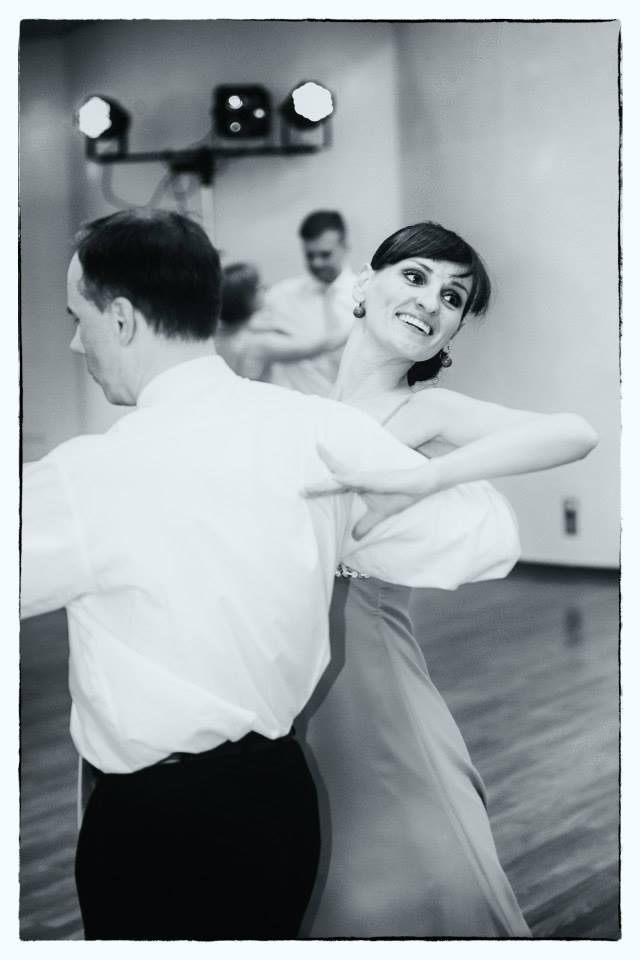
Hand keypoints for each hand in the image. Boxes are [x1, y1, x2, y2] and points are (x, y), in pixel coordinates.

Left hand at [305, 445, 441, 539]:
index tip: (302, 493)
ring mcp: (366, 478)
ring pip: (340, 478)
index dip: (319, 491)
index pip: (334, 488)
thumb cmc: (399, 495)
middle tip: (299, 492)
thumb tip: (355, 537)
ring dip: (325, 484)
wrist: (418, 485)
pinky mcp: (375, 478)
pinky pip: (357, 479)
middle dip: (316, 488)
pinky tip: (336, 478)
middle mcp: (358, 480)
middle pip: (332, 483)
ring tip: (308, 487)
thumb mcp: (379, 515)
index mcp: (358, 486)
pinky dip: (346, 478)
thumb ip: (366, 524)